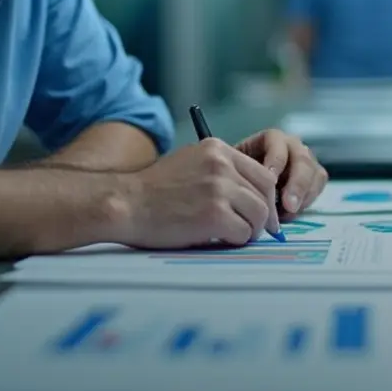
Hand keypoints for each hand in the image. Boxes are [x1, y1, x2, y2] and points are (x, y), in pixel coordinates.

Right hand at [113, 139, 279, 248]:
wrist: (125, 204)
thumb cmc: (153, 191)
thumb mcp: (190, 163)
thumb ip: (220, 171)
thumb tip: (250, 194)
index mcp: (217, 149)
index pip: (261, 172)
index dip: (266, 196)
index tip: (262, 212)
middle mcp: (221, 164)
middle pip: (266, 192)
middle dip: (265, 215)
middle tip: (259, 230)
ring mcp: (218, 188)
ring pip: (258, 214)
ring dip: (251, 230)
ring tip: (235, 235)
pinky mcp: (214, 215)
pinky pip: (242, 233)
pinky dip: (235, 241)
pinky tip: (219, 240)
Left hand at [233, 129, 327, 216]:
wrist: (245, 187)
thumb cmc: (238, 178)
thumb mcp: (236, 172)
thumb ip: (244, 177)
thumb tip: (255, 192)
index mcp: (270, 139)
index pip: (277, 141)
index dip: (276, 159)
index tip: (270, 180)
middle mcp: (291, 146)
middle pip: (302, 159)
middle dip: (297, 184)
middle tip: (289, 206)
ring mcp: (305, 161)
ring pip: (315, 173)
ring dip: (304, 194)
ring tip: (287, 213)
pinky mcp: (313, 178)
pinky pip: (318, 186)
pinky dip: (308, 201)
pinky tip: (291, 213)